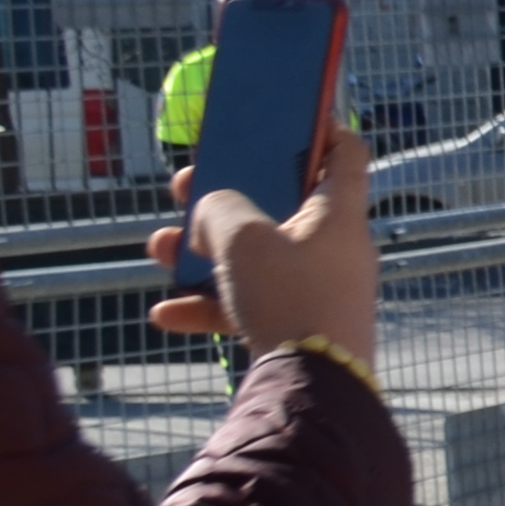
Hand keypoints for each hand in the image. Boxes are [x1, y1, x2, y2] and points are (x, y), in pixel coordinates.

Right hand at [146, 125, 377, 365]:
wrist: (312, 387)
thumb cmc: (289, 298)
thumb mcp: (242, 238)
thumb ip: (220, 208)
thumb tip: (210, 210)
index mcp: (338, 213)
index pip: (345, 153)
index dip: (320, 128)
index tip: (287, 118)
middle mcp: (335, 248)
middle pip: (278, 206)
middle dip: (224, 198)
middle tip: (184, 188)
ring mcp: (318, 288)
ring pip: (254, 257)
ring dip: (202, 252)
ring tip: (159, 249)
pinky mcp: (300, 326)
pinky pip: (248, 304)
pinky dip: (208, 304)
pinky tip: (166, 313)